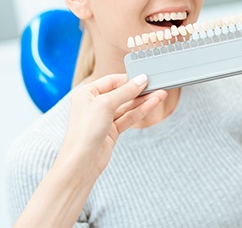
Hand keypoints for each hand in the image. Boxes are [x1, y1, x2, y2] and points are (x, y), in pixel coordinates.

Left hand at [14, 74, 166, 227]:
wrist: (81, 163)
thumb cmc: (85, 131)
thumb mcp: (106, 104)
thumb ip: (125, 91)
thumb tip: (140, 80)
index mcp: (86, 93)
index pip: (111, 81)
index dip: (128, 79)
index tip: (144, 78)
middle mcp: (94, 104)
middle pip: (121, 93)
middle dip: (139, 90)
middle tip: (155, 85)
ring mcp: (104, 118)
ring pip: (127, 106)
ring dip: (143, 101)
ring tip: (160, 94)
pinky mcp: (112, 131)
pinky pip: (128, 117)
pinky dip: (141, 111)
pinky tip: (152, 104)